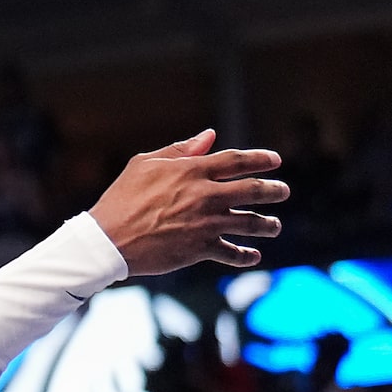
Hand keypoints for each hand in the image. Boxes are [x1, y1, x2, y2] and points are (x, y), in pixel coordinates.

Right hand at [87, 129, 286, 274]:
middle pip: (255, 190)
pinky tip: (253, 255)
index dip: (261, 159)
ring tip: (273, 225)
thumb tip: (209, 136)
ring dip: (269, 224)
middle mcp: (205, 195)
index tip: (275, 161)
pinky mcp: (202, 248)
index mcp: (191, 171)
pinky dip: (247, 255)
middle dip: (275, 190)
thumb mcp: (144, 165)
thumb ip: (180, 150)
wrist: (109, 239)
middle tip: (282, 191)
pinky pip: (235, 253)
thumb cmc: (121, 197)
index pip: (237, 160)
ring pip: (253, 223)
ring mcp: (207, 223)